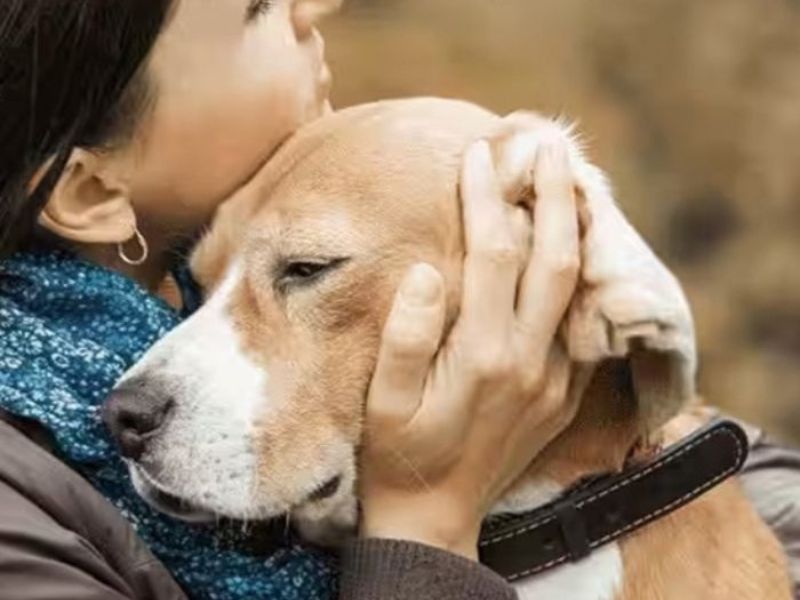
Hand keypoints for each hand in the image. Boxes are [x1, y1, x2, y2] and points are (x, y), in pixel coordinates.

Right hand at [359, 134, 581, 559]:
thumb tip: (427, 270)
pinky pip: (582, 322)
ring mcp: (555, 378)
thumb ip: (405, 335)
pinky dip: (580, 275)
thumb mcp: (383, 401)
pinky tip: (570, 247)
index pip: (494, 255)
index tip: (478, 155)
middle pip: (555, 259)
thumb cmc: (399, 453)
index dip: (487, 199)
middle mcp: (530, 361)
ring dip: (577, 228)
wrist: (436, 516)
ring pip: (578, 287)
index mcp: (483, 355)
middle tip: (547, 144)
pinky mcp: (564, 393)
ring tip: (570, 181)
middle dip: (552, 195)